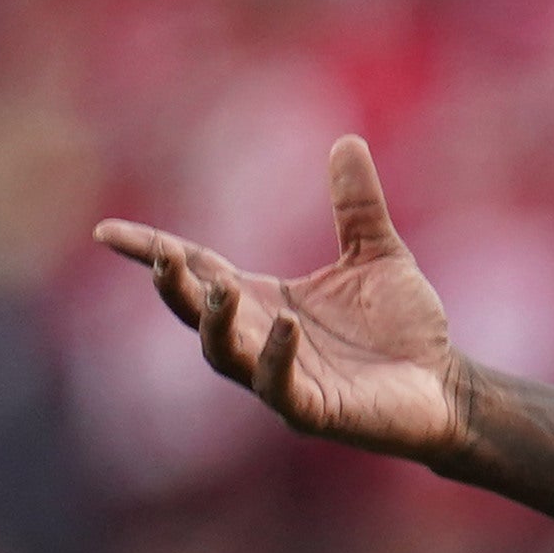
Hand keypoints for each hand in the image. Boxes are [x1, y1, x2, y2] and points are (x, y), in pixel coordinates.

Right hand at [90, 137, 475, 460]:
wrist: (446, 385)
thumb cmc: (404, 327)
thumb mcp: (378, 254)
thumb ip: (357, 205)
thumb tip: (348, 141)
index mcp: (264, 300)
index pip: (198, 271)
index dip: (153, 252)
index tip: (107, 232)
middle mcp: (262, 338)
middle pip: (197, 314)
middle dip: (175, 288)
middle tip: (164, 258)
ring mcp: (283, 377)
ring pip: (225, 355)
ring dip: (216, 323)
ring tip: (220, 289)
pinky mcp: (315, 411)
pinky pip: (281, 387)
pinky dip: (277, 357)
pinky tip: (287, 324)